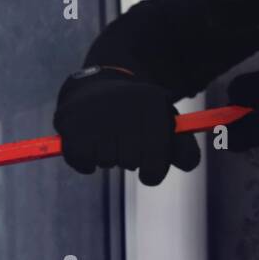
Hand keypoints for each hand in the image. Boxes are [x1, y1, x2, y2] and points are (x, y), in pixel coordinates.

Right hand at [53, 68, 200, 185]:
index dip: (153, 173)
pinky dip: (85, 162)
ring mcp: (94, 109)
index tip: (148, 172)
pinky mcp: (69, 120)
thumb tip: (189, 164)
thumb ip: (184, 150)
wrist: (98, 87)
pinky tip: (90, 146)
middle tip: (125, 143)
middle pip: (130, 161)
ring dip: (107, 158)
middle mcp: (123, 103)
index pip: (156, 159)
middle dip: (128, 160)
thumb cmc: (139, 116)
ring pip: (105, 161)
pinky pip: (81, 160)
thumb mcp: (165, 126)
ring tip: (107, 138)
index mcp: (152, 103)